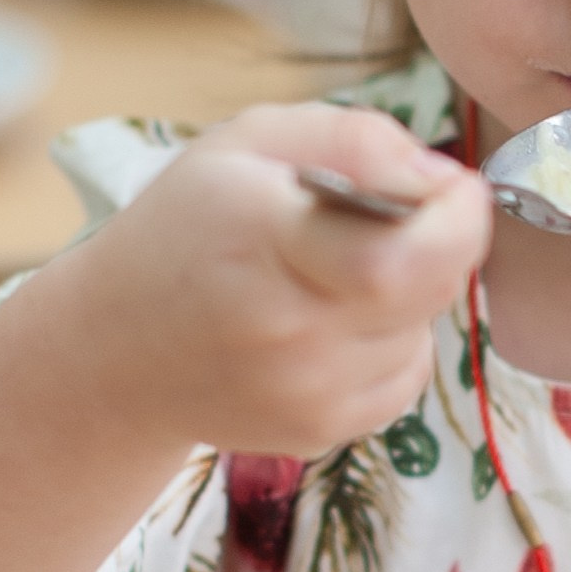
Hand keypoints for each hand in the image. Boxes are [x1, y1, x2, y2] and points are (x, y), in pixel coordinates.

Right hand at [66, 101, 493, 464]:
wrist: (115, 350)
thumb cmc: (188, 228)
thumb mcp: (251, 143)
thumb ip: (355, 140)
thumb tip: (442, 180)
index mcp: (264, 240)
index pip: (401, 256)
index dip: (455, 218)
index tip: (451, 189)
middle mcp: (286, 330)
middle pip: (428, 290)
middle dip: (442, 242)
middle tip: (400, 217)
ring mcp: (304, 393)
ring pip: (423, 332)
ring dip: (409, 295)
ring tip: (339, 273)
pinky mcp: (317, 431)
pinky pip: (404, 377)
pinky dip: (391, 342)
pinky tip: (332, 321)